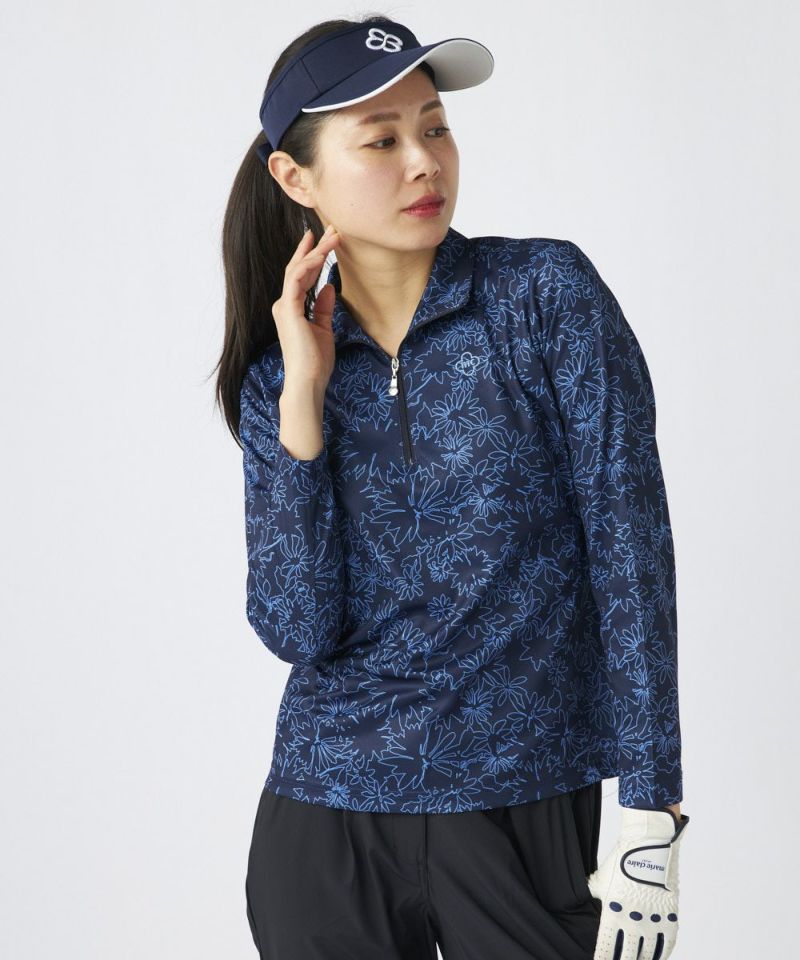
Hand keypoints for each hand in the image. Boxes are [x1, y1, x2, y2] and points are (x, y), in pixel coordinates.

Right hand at [272, 223, 340, 387]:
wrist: (308, 380)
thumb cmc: (315, 361)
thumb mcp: (324, 328)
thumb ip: (324, 307)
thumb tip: (329, 286)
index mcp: (292, 308)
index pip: (303, 276)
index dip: (314, 256)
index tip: (327, 239)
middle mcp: (284, 304)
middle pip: (299, 267)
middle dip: (315, 246)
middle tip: (331, 228)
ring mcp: (284, 305)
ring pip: (298, 269)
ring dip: (317, 251)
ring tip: (333, 236)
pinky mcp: (288, 309)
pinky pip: (297, 279)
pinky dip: (310, 265)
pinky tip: (323, 254)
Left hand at [587, 806, 689, 959]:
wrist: (648, 844)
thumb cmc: (621, 859)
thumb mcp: (601, 879)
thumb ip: (596, 896)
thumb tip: (585, 904)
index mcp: (613, 911)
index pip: (606, 948)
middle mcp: (634, 920)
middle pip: (628, 956)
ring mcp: (654, 919)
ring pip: (648, 954)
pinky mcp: (670, 915)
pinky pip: (667, 944)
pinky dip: (662, 954)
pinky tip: (656, 958)